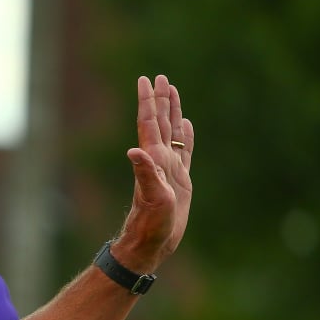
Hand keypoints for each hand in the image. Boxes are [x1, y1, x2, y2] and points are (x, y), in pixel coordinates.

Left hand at [115, 74, 193, 271]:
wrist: (152, 242)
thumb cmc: (151, 224)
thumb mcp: (153, 198)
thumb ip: (145, 174)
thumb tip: (134, 151)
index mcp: (153, 159)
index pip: (149, 123)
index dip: (148, 102)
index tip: (145, 80)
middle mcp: (159, 160)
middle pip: (160, 122)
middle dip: (160, 99)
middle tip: (159, 77)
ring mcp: (169, 168)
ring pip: (172, 132)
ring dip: (172, 112)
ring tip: (172, 91)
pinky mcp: (179, 180)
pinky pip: (183, 151)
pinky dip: (185, 135)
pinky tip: (185, 125)